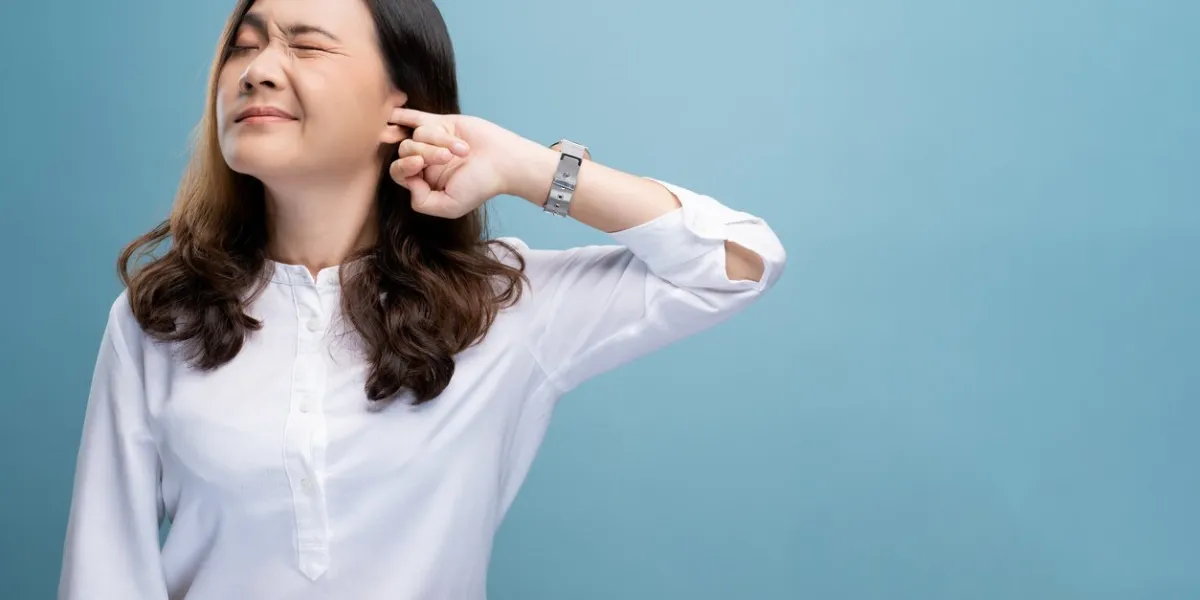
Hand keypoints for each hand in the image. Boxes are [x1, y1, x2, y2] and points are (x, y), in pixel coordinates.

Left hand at [387, 108, 554, 217]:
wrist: (504, 162)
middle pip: (406, 151)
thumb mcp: (450, 206)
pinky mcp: (442, 123)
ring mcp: (432, 141)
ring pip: (417, 134)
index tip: (419, 165)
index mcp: (424, 181)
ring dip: (439, 141)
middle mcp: (425, 161)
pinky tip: (390, 111)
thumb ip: (421, 202)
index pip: (399, 172)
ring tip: (461, 149)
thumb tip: (407, 179)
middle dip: (425, 153)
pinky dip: (401, 115)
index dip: (404, 167)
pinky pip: (415, 117)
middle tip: (447, 157)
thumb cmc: (480, 185)